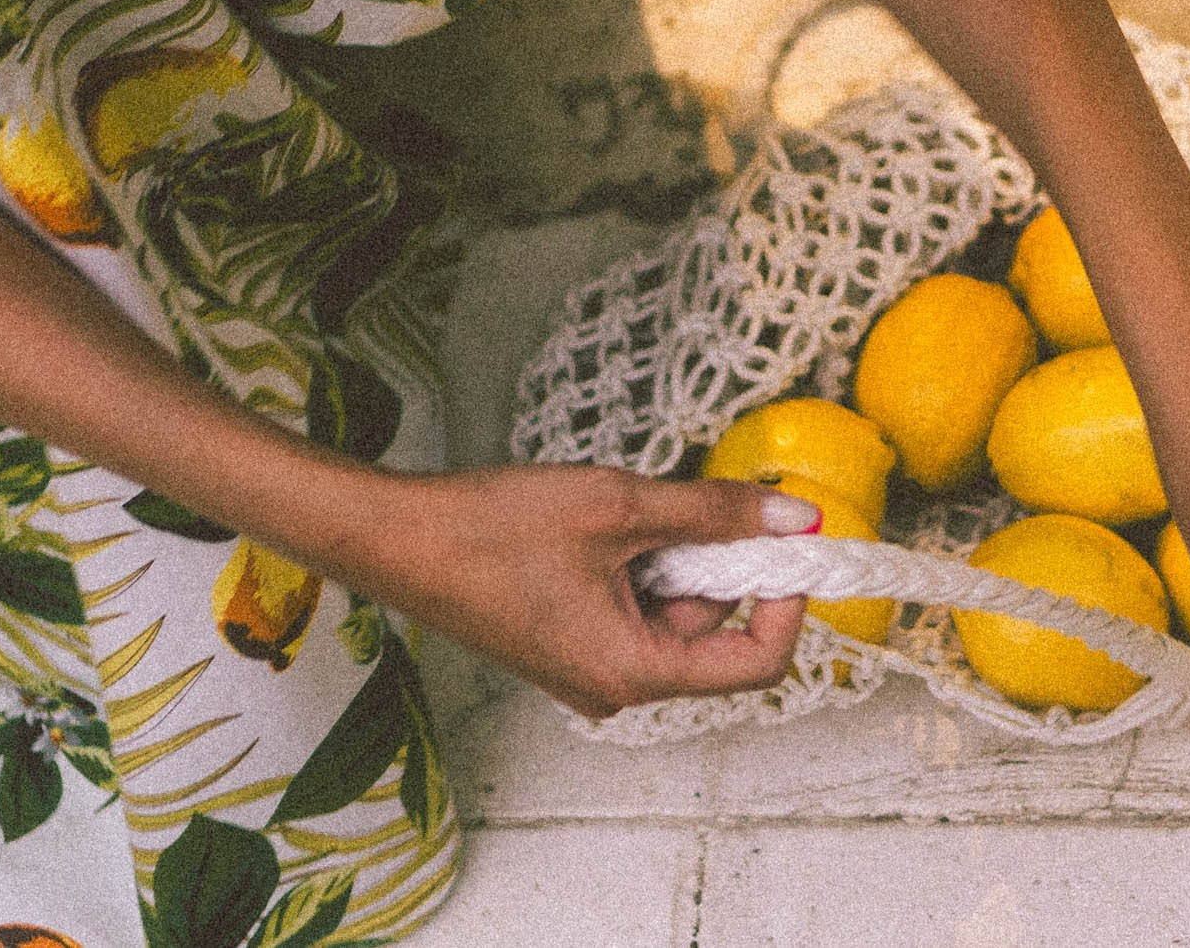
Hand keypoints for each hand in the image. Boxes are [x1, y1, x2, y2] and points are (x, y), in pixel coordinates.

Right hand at [345, 463, 819, 717]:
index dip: (787, 602)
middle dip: (714, 561)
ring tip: (618, 511)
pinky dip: (638, 563)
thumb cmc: (490, 529)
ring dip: (671, 554)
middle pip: (711, 629)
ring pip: (673, 611)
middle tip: (683, 502)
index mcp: (632, 674)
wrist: (394, 536)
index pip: (756, 665)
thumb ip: (716, 514)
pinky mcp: (569, 644)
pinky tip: (599, 527)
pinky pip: (634, 607)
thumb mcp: (620, 507)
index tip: (790, 542)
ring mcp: (589, 669)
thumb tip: (795, 518)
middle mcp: (614, 688)